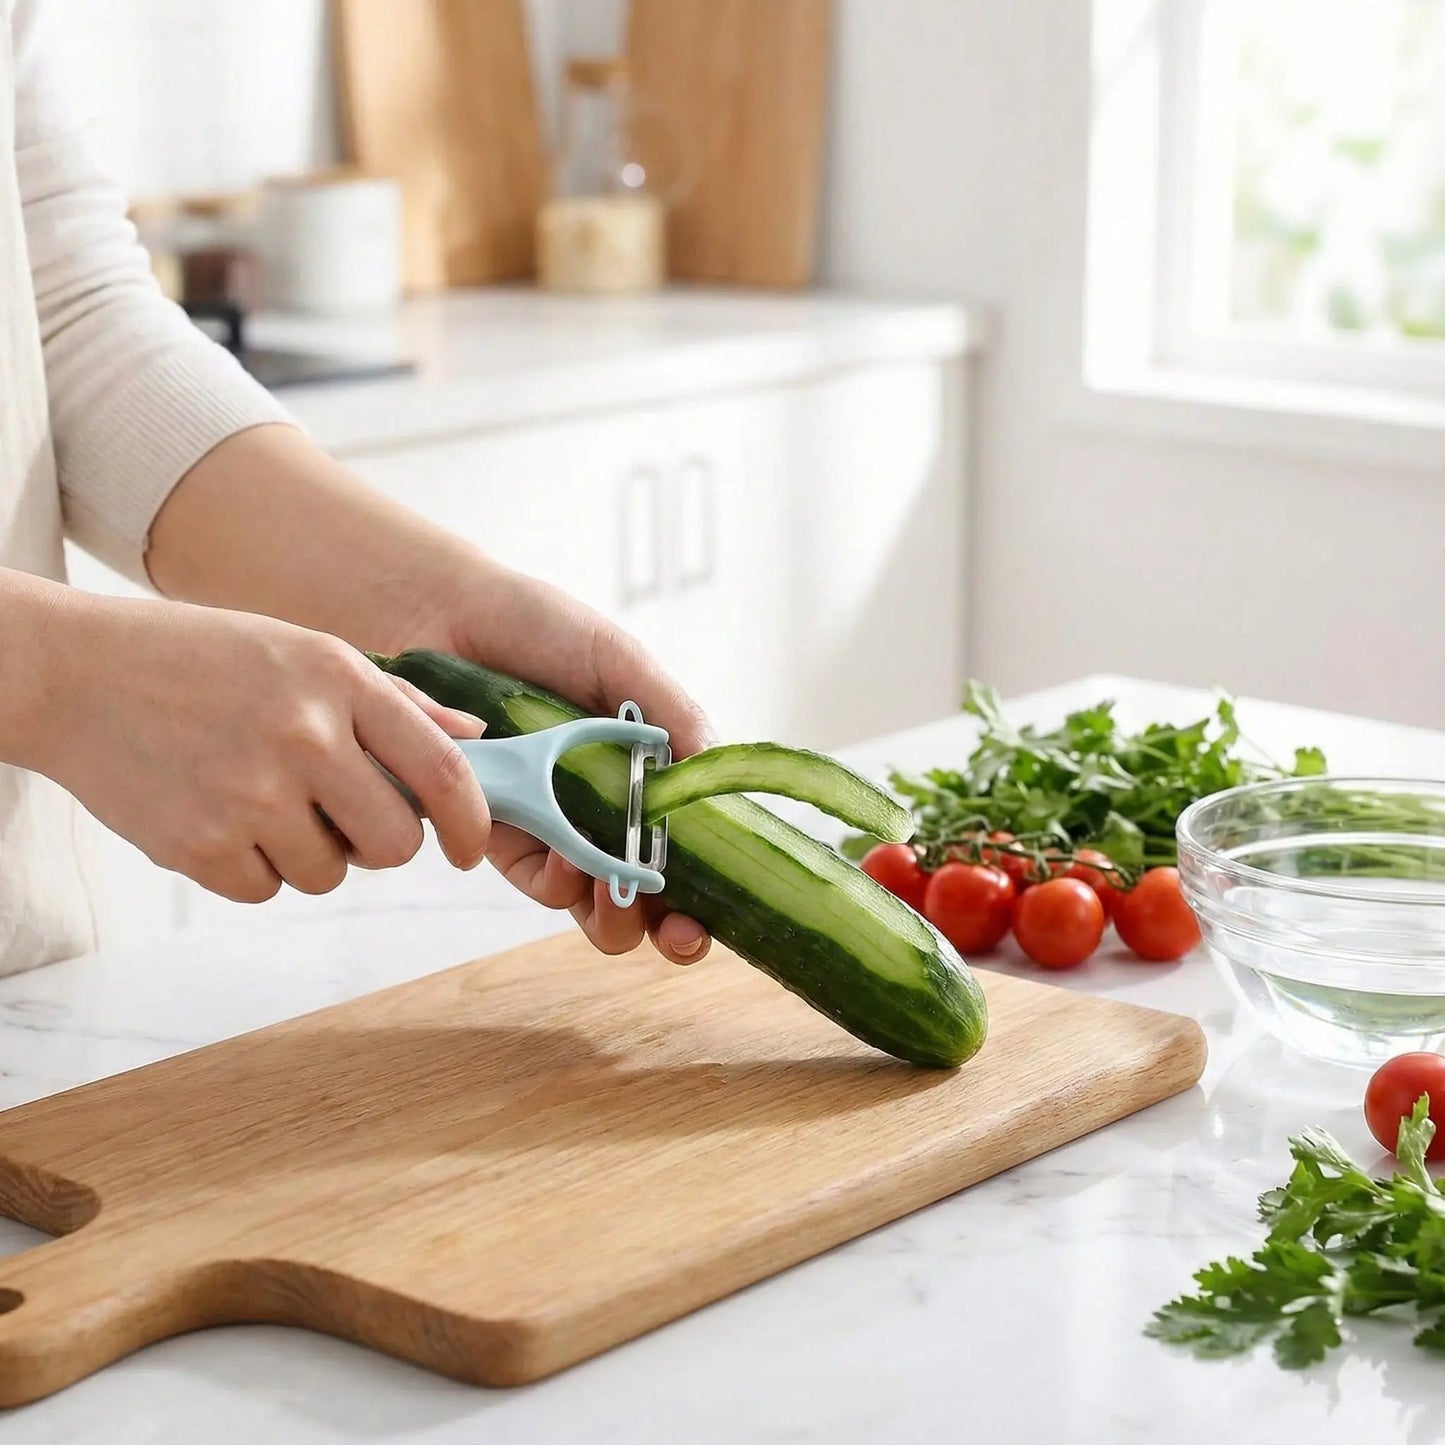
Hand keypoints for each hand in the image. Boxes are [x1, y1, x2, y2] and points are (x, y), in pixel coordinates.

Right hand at [28, 593, 490, 901]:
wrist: (77, 674)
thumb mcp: (307, 652)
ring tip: (263, 798)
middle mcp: (303, 737)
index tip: (470, 848)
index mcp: (340, 680)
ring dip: (311, 853)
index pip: (443, 772)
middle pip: (394, 844)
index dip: (472, 823)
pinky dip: (253, 867)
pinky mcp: (200, 846)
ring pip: (329, 875)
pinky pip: (265, 889)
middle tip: (345, 817)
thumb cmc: (205, 660)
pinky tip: (220, 814)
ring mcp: (249, 795)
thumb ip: (396, 701)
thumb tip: (476, 741)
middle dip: (381, 844)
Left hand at [408, 564, 714, 965]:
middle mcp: (607, 807)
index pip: (690, 846)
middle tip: (673, 927)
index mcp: (647, 770)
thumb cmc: (532, 627)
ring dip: (613, 912)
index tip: (709, 916)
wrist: (442, 615)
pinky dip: (560, 881)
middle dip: (665, 928)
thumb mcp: (616, 659)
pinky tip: (568, 857)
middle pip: (649, 895)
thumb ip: (669, 711)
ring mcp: (556, 824)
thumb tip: (713, 761)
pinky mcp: (503, 830)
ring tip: (612, 884)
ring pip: (593, 904)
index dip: (706, 895)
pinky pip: (539, 879)